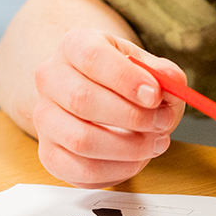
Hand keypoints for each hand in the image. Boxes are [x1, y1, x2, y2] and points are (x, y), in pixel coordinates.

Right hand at [31, 28, 185, 187]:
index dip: (126, 78)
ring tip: (154, 142)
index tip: (154, 95)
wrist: (101, 96)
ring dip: (127, 147)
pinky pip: (80, 169)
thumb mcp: (149, 67)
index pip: (92, 58)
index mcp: (74, 45)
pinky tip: (137, 159)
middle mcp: (51, 79)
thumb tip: (171, 85)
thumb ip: (165, 74)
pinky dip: (116, 169)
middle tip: (162, 122)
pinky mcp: (48, 153)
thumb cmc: (125, 79)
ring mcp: (44, 118)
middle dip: (131, 116)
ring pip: (80, 139)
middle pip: (82, 99)